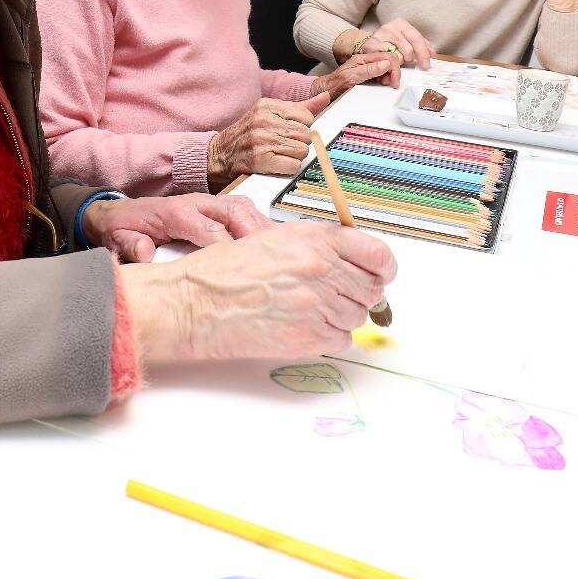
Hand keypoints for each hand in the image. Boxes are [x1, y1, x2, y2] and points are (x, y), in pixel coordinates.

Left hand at [85, 193, 266, 262]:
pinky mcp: (213, 208)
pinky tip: (271, 243)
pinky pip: (243, 211)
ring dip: (262, 227)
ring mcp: (206, 203)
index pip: (210, 229)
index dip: (228, 248)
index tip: (242, 269)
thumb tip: (146, 251)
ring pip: (242, 208)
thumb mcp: (118, 238)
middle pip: (234, 211)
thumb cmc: (123, 228)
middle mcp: (195, 203)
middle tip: (272, 257)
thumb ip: (131, 244)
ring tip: (281, 250)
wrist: (118, 213)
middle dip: (255, 233)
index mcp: (175, 213)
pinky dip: (259, 225)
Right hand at [120, 221, 396, 360]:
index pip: (379, 255)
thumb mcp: (272, 238)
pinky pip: (341, 340)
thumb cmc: (223, 271)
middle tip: (335, 296)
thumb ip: (315, 247)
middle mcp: (321, 268)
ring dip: (340, 316)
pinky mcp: (309, 336)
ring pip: (357, 316)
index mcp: (315, 239)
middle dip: (358, 294)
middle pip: (372, 290)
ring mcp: (317, 304)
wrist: (195, 302)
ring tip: (307, 310)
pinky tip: (302, 326)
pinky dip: (328, 337)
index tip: (378, 274)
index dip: (382, 268)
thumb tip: (348, 263)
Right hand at [208, 92, 330, 188]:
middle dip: (299, 143)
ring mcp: (261, 140)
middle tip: (284, 146)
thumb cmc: (248, 134)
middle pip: (305, 134)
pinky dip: (288, 168)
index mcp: (267, 105)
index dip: (303, 127)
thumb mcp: (269, 114)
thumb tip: (325, 97)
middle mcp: (263, 120)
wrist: (219, 154)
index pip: (306, 116)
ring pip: (301, 150)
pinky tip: (277, 164)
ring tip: (280, 155)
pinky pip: (292, 165)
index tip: (290, 132)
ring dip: (295, 157)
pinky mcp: (260, 160)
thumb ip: (300, 107)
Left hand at [310, 49, 399, 98]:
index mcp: (363, 58)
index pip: (387, 57)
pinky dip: (386, 80)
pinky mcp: (367, 75)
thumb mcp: (351, 77)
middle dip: (394, 72)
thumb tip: (386, 64)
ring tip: (387, 85)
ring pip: (387, 67)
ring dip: (390, 77)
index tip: (394, 81)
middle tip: (392, 84)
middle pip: (389, 61)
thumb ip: (369, 70)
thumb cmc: (335, 84)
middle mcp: (366, 61)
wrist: (326, 91)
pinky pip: (382, 74)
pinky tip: (383, 85)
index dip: (394, 69)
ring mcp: (367, 68)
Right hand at [349, 18, 433, 86]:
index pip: (416, 39)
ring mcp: (378, 37)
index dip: (423, 54)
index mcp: (400, 23)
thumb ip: (421, 44)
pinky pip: (386, 62)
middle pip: (408, 50)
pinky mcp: (370, 47)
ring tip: (395, 58)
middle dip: (409, 58)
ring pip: (397, 57)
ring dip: (399, 62)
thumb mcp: (407, 38)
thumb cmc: (391, 41)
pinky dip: (390, 66)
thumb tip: (432, 54)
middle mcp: (389, 28)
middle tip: (405, 59)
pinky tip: (388, 63)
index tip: (426, 65)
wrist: (371, 43)